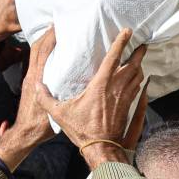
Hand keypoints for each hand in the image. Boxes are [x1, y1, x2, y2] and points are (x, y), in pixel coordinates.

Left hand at [0, 28, 61, 163]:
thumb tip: (77, 82)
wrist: (25, 133)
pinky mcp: (29, 82)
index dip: (50, 37)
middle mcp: (32, 75)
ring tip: (56, 33)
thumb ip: (63, 95)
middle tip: (59, 24)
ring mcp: (29, 78)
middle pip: (37, 47)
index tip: (59, 26)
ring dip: (43, 41)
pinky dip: (42, 51)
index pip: (43, 52)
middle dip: (46, 34)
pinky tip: (52, 50)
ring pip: (34, 53)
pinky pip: (34, 61)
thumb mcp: (55, 109)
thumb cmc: (41, 124)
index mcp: (38, 79)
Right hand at [45, 28, 148, 166]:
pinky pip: (137, 89)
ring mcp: (124, 98)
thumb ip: (46, 98)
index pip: (114, 58)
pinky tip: (138, 79)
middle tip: (141, 43)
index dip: (121, 42)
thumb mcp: (60, 114)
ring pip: (137, 76)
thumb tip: (37, 85)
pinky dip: (139, 80)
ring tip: (139, 58)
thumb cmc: (82, 130)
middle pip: (132, 65)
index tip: (128, 31)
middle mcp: (116, 88)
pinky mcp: (128, 107)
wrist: (101, 148)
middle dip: (138, 52)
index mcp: (101, 85)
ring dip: (139, 65)